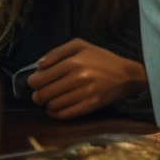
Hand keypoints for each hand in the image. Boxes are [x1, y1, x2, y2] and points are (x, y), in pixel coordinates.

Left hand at [27, 38, 146, 119]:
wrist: (126, 75)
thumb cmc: (101, 58)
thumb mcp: (80, 45)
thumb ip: (57, 52)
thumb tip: (39, 66)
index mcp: (73, 61)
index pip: (39, 79)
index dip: (33, 82)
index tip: (37, 82)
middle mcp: (78, 77)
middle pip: (42, 94)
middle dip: (38, 95)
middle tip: (42, 93)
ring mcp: (85, 93)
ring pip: (52, 105)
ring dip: (48, 104)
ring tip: (52, 99)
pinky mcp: (90, 106)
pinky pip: (64, 114)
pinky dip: (56, 113)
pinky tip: (57, 108)